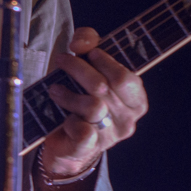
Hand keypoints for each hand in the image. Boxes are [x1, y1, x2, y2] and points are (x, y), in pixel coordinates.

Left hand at [42, 27, 147, 177]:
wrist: (65, 137)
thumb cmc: (81, 94)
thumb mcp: (89, 63)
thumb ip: (89, 42)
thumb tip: (80, 43)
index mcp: (135, 100)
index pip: (125, 78)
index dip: (103, 60)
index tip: (85, 52)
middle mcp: (128, 120)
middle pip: (102, 87)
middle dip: (77, 68)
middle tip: (61, 61)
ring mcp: (110, 137)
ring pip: (92, 107)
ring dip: (68, 93)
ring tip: (55, 89)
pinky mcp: (90, 148)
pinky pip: (82, 131)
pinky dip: (68, 119)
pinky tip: (62, 115)